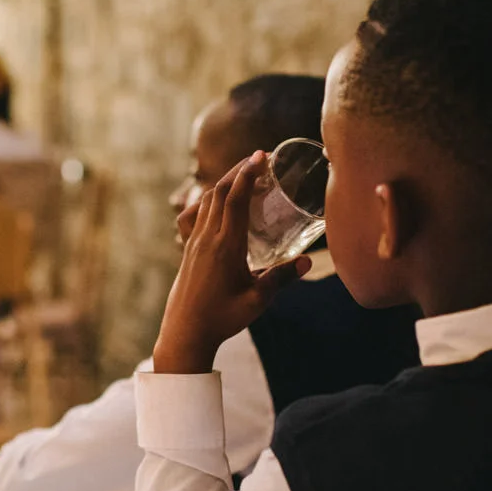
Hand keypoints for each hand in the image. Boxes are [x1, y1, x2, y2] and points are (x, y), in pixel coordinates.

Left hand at [153, 152, 309, 373]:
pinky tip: (212, 204)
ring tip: (242, 175)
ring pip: (206, 202)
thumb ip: (281, 278)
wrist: (185, 333)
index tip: (261, 156)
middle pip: (219, 192)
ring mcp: (193, 243)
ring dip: (223, 183)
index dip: (247, 174)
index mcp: (225, 246)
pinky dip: (204, 202)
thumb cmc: (223, 318)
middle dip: (238, 170)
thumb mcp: (258, 300)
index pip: (234, 199)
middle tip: (258, 159)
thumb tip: (306, 262)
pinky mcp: (187, 250)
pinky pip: (192, 216)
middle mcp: (206, 238)